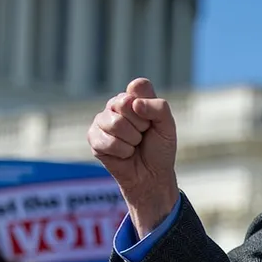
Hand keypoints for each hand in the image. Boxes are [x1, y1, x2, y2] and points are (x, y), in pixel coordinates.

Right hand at [88, 78, 178, 236]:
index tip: (152, 121)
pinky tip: (125, 153)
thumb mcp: (168, 125)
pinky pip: (107, 142)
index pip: (137, 88)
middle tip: (143, 135)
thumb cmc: (159, 148)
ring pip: (115, 123)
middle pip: (124, 104)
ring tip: (134, 145)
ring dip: (131, 140)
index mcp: (133, 97)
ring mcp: (102, 121)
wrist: (152, 174)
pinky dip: (122, 151)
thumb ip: (158, 107)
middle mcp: (115, 105)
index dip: (149, 109)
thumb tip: (134, 103)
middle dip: (140, 125)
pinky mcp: (93, 138)